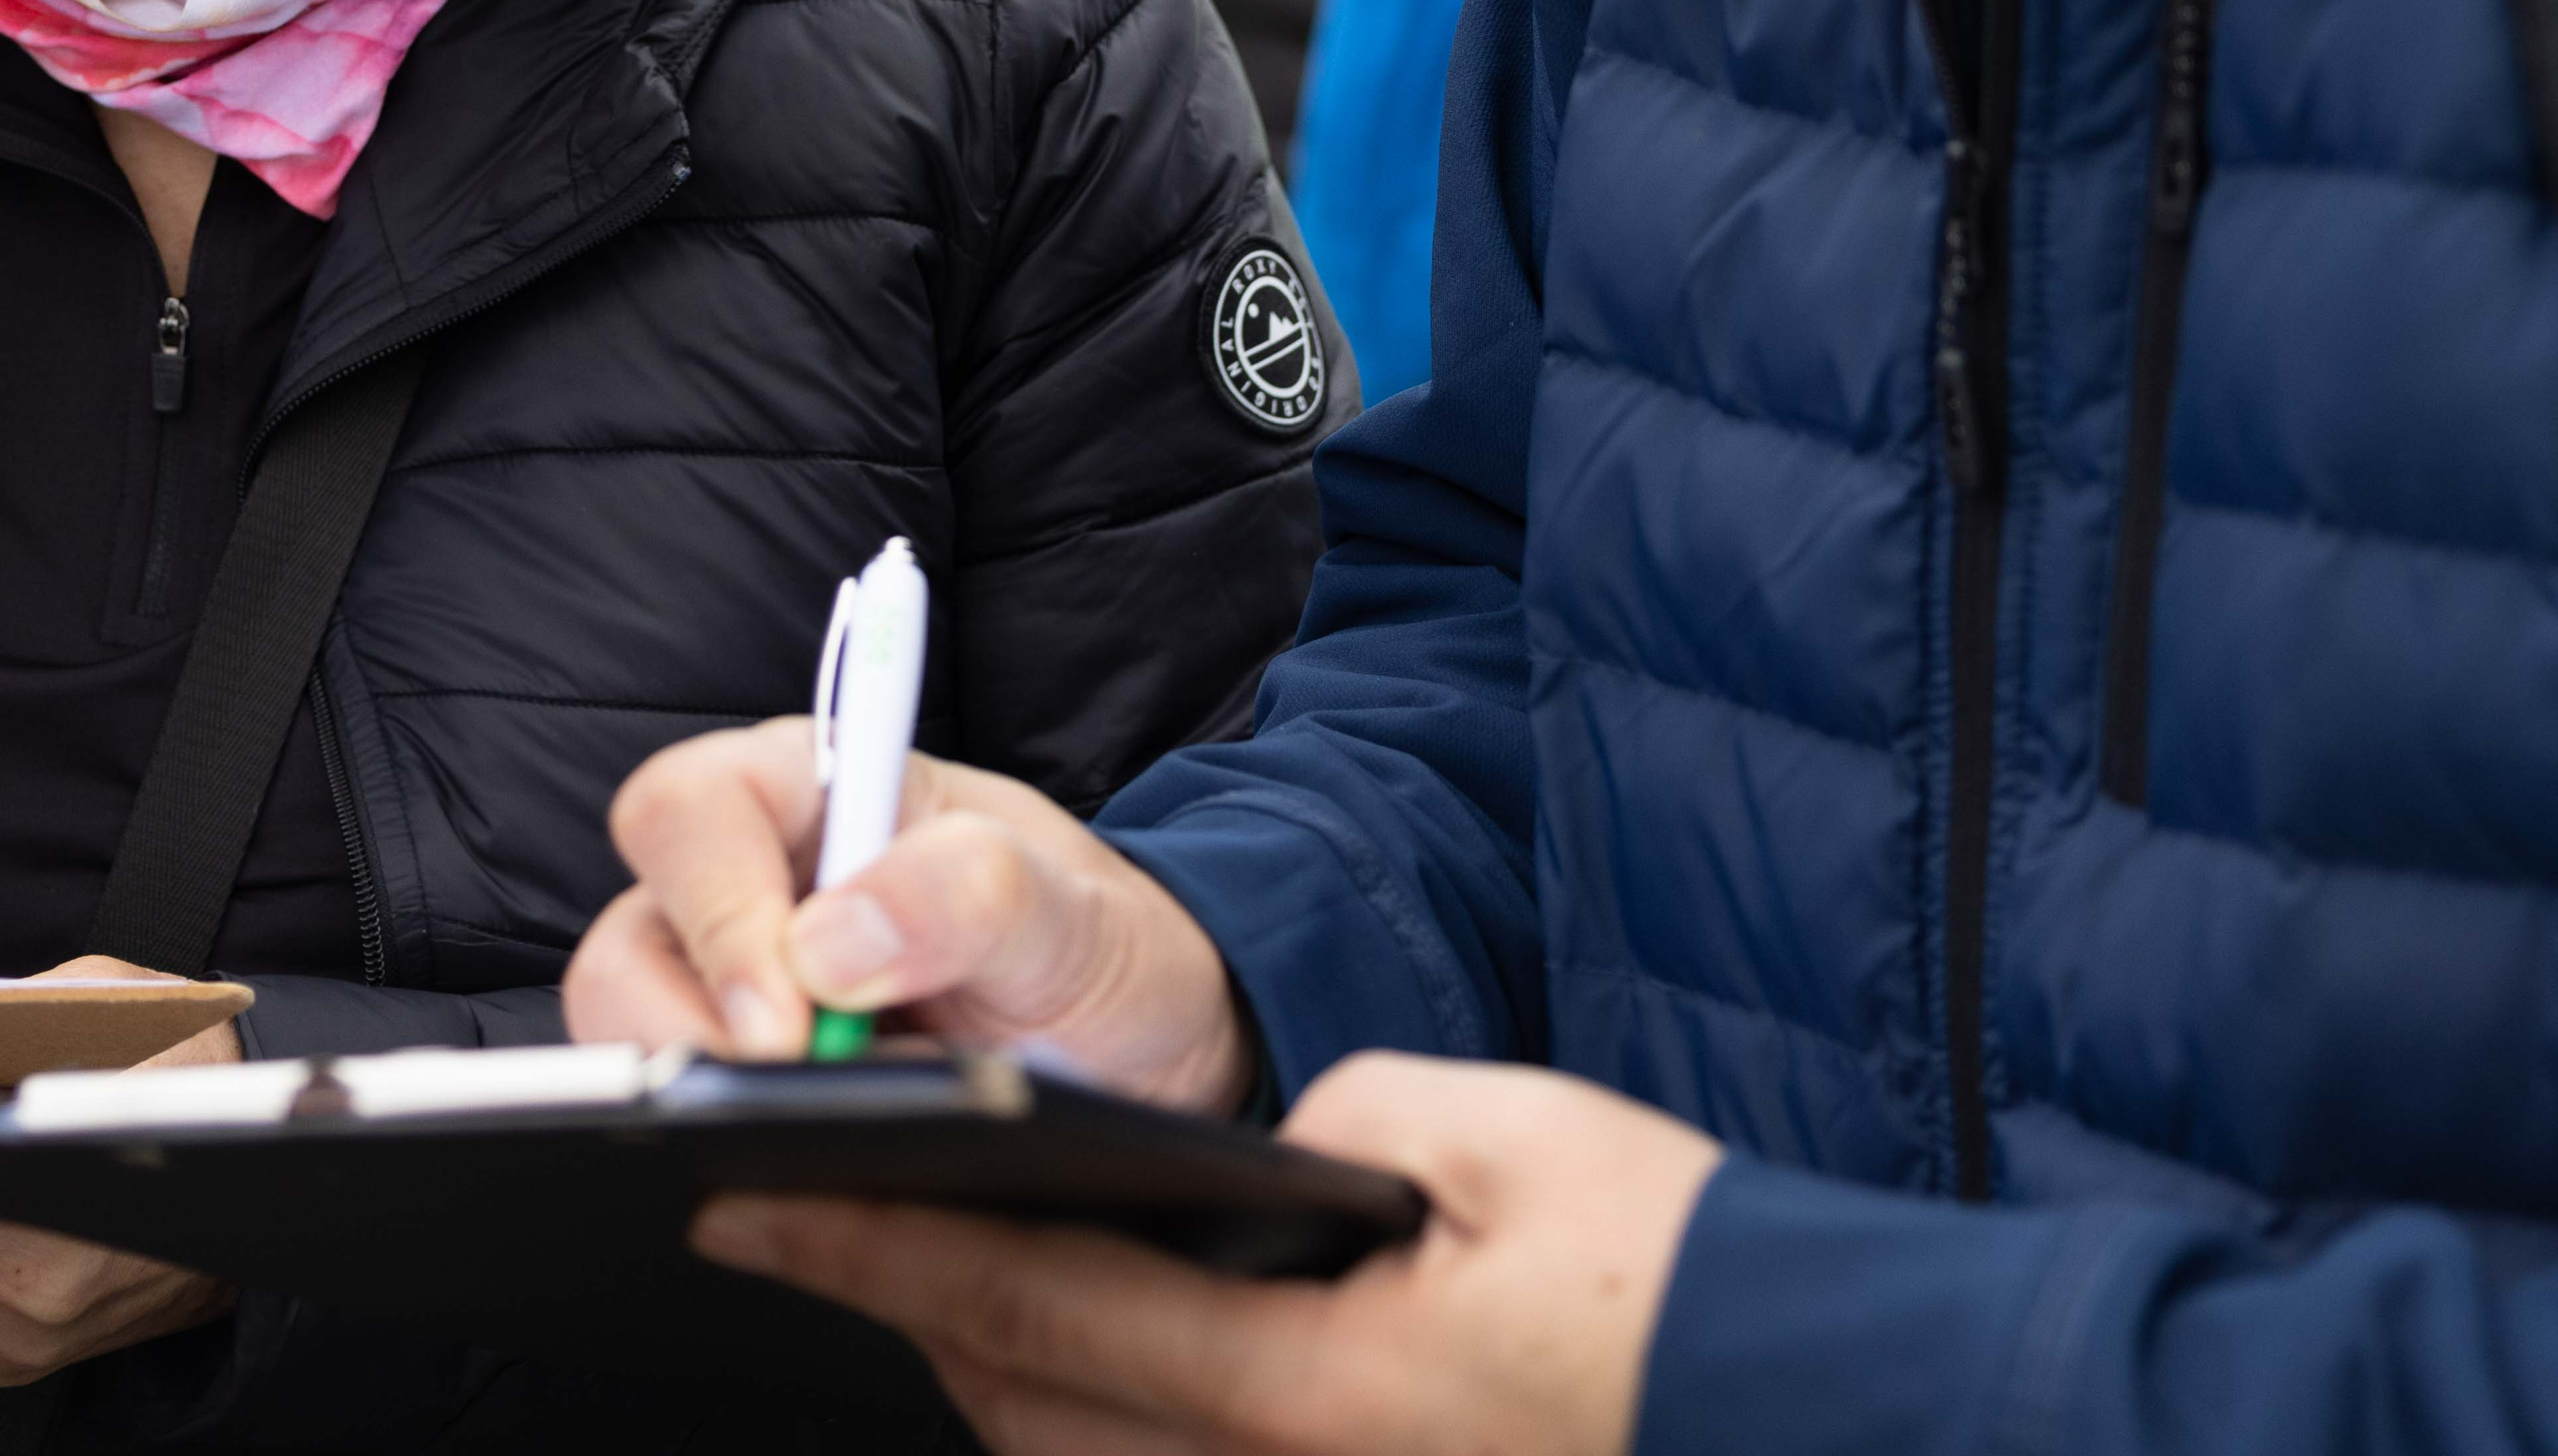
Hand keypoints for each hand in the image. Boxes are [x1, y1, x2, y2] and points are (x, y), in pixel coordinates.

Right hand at [568, 717, 1249, 1110]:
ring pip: (630, 1034)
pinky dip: (725, 1143)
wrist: (1141, 1051)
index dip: (716, 911)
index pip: (692, 809)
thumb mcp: (1080, 918)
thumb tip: (830, 943)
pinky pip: (682, 1110)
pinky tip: (807, 1163)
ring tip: (819, 1130)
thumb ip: (977, 893)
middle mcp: (754, 878)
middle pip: (631, 941)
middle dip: (688, 1033)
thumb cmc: (1102, 952)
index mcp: (821, 789)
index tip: (789, 1017)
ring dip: (706, 1096)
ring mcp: (734, 985)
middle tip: (792, 1099)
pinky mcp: (742, 1079)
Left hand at [697, 1053, 1723, 1455]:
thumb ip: (1354, 1131)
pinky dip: (1103, 1427)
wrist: (1809, 1410)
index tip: (748, 1198)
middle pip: (1028, 1415)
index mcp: (1296, 1383)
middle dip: (915, 1316)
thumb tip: (1276, 1163)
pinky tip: (1089, 1372)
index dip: (875, 1237)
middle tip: (814, 1223)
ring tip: (938, 1285)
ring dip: (1004, 1382)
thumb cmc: (1677, 1277)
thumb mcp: (1509, 1143)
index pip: (1028, 1297)